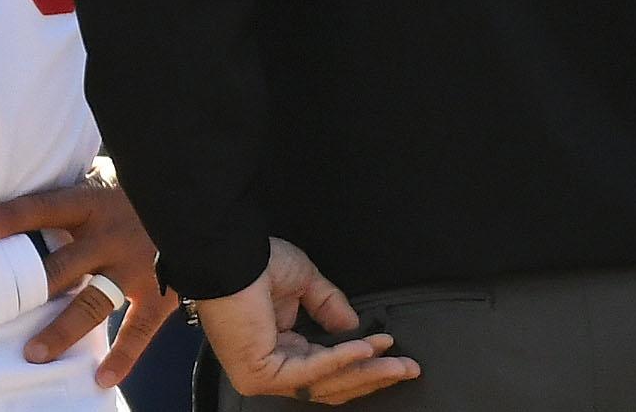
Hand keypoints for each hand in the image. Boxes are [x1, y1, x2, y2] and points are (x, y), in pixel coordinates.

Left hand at [0, 171, 178, 388]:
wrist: (195, 210)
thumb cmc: (136, 195)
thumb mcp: (104, 182)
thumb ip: (72, 196)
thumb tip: (24, 187)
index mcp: (93, 204)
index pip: (48, 207)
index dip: (17, 216)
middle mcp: (111, 238)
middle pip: (63, 265)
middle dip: (26, 288)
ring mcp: (135, 269)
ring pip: (93, 304)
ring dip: (62, 330)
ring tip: (34, 352)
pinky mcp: (159, 294)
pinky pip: (139, 330)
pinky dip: (123, 356)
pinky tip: (102, 377)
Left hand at [195, 239, 417, 404]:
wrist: (226, 252)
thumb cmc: (253, 261)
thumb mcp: (304, 282)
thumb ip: (330, 307)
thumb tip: (355, 329)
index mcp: (275, 346)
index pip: (325, 369)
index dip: (362, 362)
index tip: (394, 351)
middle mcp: (268, 365)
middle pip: (331, 384)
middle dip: (373, 376)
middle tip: (409, 368)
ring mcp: (262, 375)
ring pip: (326, 383)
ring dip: (367, 372)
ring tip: (398, 362)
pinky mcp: (259, 373)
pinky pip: (311, 373)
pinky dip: (343, 360)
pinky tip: (367, 349)